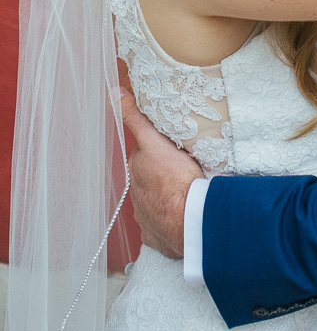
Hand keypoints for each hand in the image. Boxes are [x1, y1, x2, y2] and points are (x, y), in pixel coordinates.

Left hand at [118, 88, 202, 258]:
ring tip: (182, 191)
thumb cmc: (175, 179)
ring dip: (164, 196)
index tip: (169, 144)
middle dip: (159, 171)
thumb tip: (113, 94)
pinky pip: (160, 226)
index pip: (143, 153)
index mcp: (138, 170)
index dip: (156, 146)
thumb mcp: (155, 141)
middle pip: (148, 177)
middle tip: (180, 165)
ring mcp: (146, 217)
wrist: (188, 219)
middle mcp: (137, 194)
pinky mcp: (157, 236)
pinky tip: (177, 216)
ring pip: (154, 201)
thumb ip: (135, 119)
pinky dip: (166, 221)